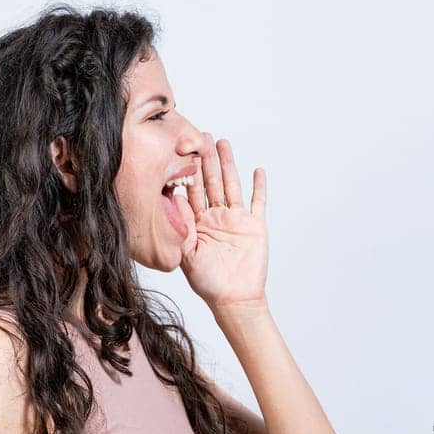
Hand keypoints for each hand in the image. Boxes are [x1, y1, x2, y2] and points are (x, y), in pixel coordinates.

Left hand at [178, 132, 267, 310]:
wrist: (233, 298)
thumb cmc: (207, 282)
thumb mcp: (186, 252)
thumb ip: (181, 225)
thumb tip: (174, 198)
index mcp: (198, 222)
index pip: (191, 190)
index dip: (187, 169)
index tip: (181, 149)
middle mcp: (216, 217)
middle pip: (211, 181)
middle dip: (207, 158)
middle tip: (202, 135)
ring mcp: (236, 220)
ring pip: (232, 185)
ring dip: (228, 164)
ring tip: (223, 144)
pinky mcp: (255, 226)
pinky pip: (258, 202)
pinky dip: (259, 186)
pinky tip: (257, 171)